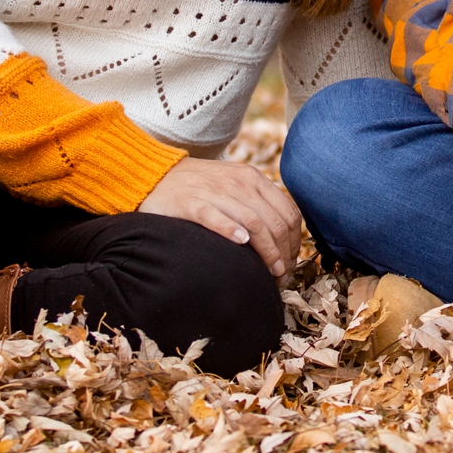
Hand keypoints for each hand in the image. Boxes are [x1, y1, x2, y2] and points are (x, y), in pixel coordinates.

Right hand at [139, 157, 301, 277]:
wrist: (157, 175)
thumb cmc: (199, 187)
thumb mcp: (234, 186)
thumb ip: (257, 203)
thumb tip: (284, 238)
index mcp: (252, 178)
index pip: (287, 212)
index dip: (295, 242)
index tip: (290, 264)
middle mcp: (238, 183)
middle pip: (274, 222)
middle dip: (284, 254)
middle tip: (282, 277)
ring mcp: (214, 191)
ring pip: (253, 222)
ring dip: (267, 252)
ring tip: (271, 273)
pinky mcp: (190, 202)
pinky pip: (215, 216)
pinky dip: (231, 230)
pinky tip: (241, 244)